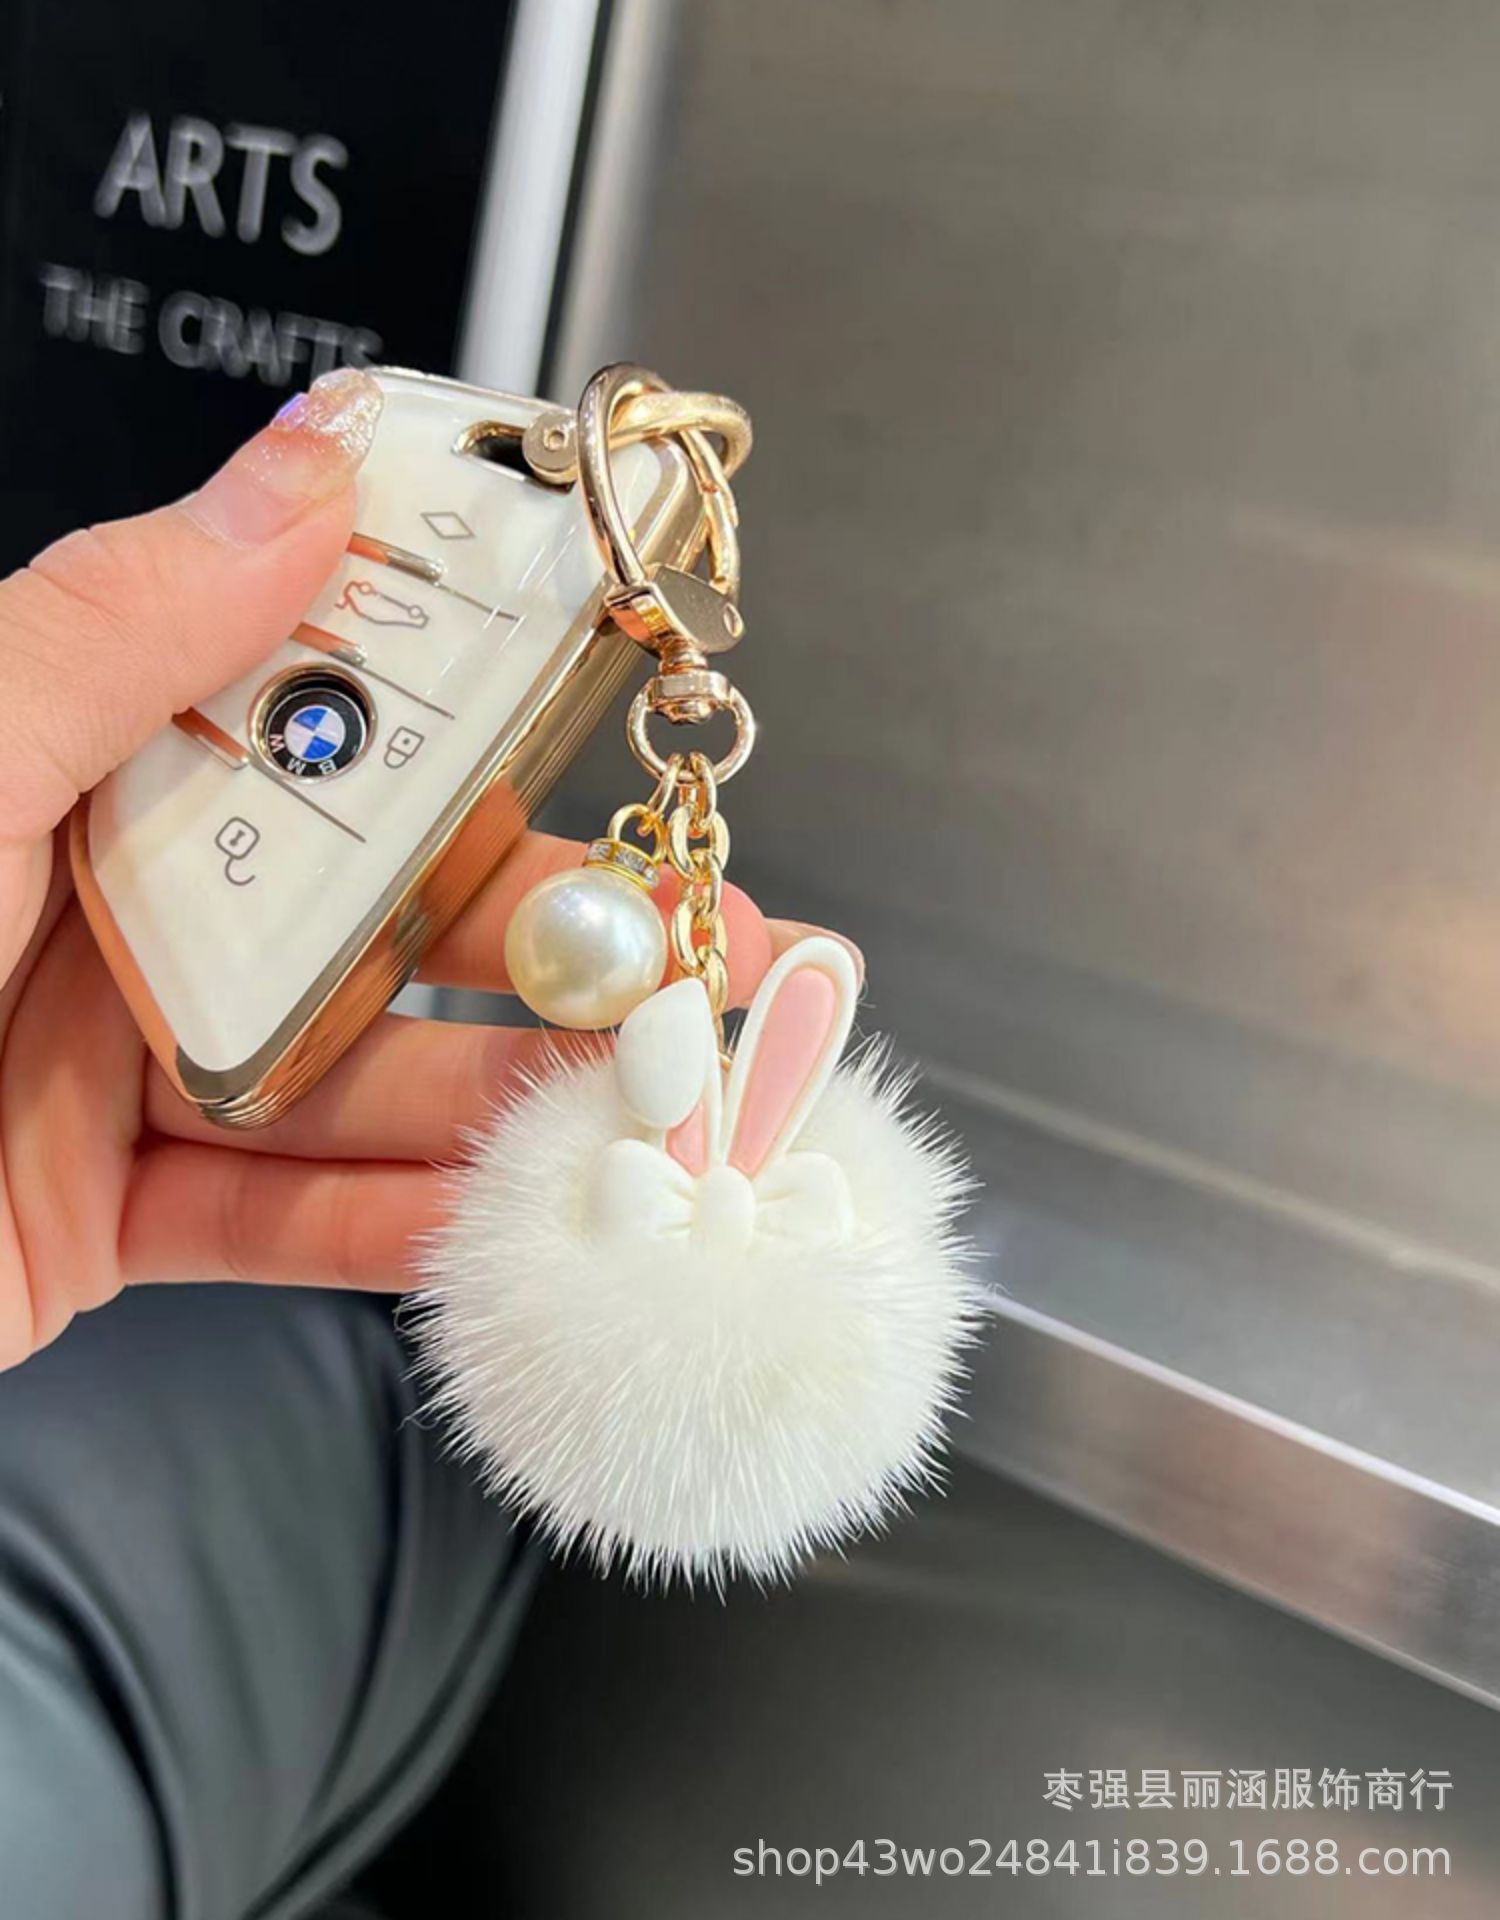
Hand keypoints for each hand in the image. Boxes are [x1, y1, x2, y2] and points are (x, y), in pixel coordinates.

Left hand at [0, 372, 825, 1369]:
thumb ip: (114, 632)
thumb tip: (292, 482)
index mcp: (69, 753)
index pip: (322, 700)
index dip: (484, 702)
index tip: (624, 718)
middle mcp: (105, 896)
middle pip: (386, 903)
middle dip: (560, 934)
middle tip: (696, 956)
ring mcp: (114, 1062)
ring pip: (364, 1070)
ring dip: (512, 1098)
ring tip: (644, 1110)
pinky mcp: (108, 1216)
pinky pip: (286, 1217)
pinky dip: (400, 1229)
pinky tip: (503, 1220)